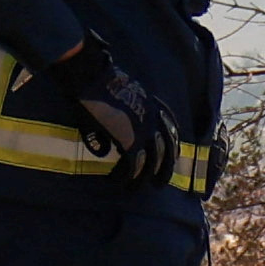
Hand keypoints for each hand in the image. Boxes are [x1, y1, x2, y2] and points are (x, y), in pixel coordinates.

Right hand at [37, 34, 163, 179]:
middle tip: (159, 184)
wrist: (92, 76)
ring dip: (142, 178)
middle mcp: (151, 119)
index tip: (173, 158)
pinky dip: (125, 176)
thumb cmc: (99, 82)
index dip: (172, 147)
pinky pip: (131, 166)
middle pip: (165, 151)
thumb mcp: (119, 97)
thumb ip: (121, 116)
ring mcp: (142, 130)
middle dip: (164, 170)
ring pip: (150, 163)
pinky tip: (117, 181)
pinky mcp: (127, 140)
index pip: (171, 129)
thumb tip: (109, 139)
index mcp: (151, 106)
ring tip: (134, 189)